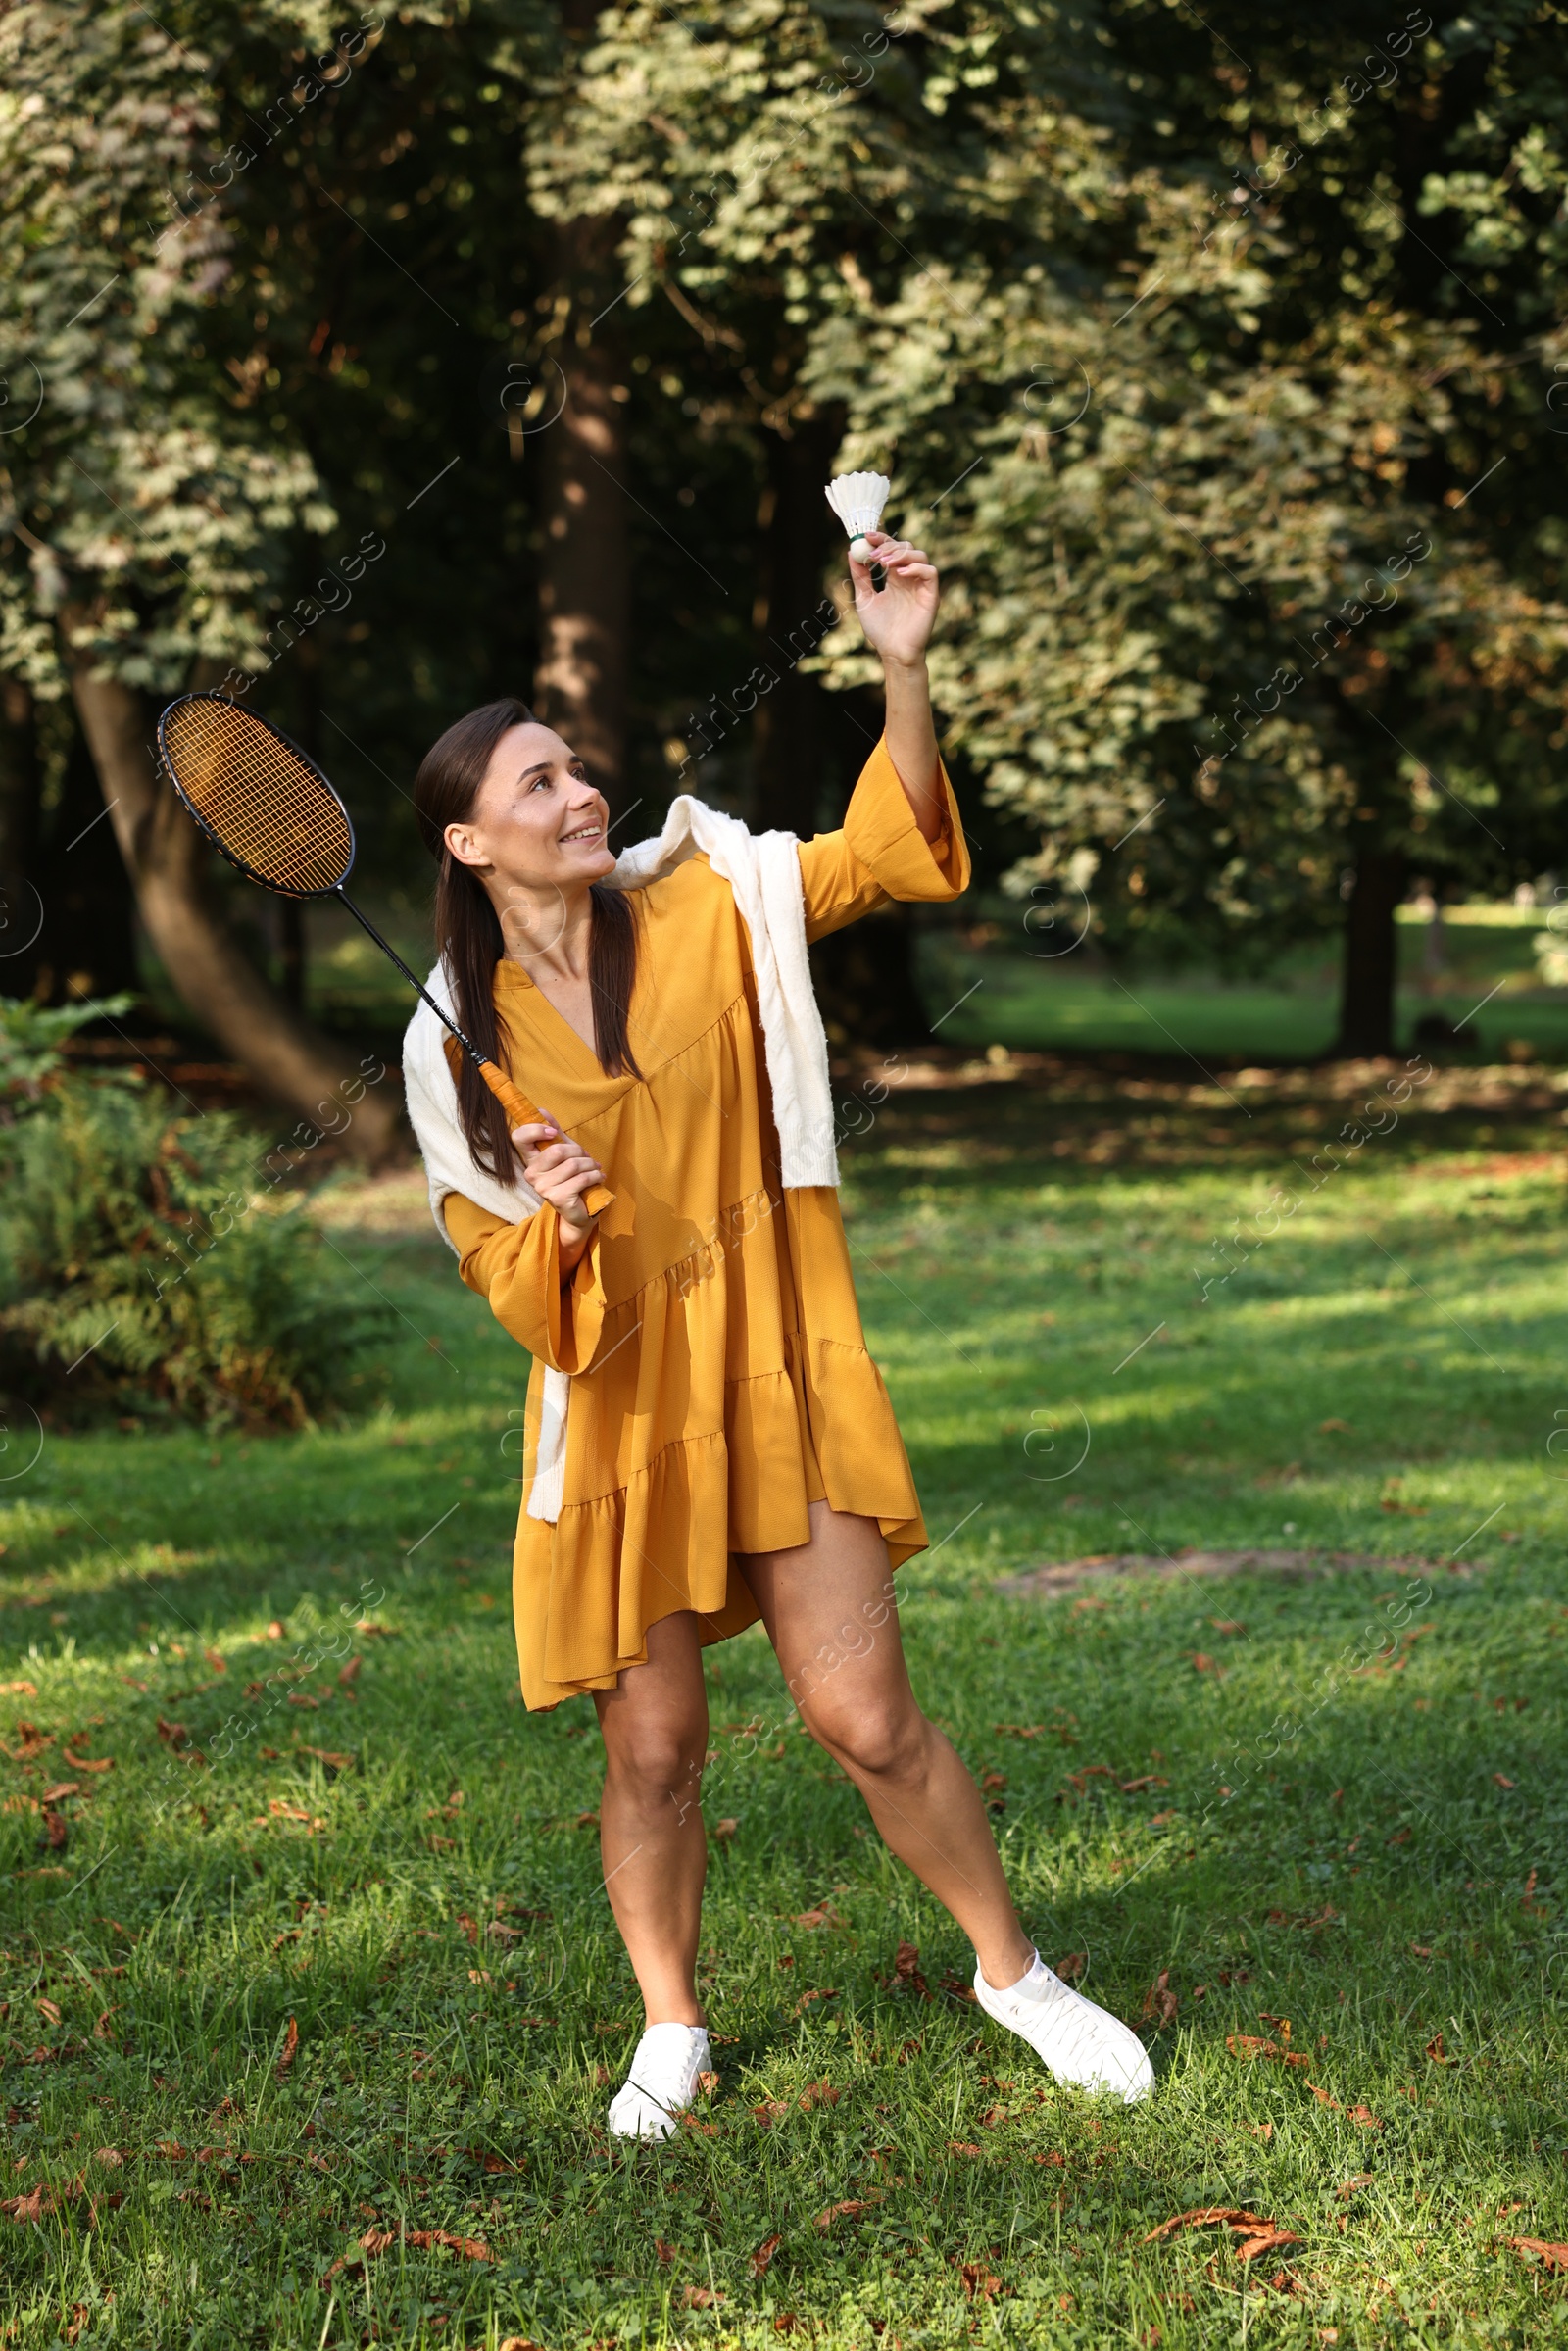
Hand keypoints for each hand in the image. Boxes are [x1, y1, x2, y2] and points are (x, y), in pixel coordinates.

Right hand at [510, 1116, 603, 1234]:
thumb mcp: (564, 1152)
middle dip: (578, 1151)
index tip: (551, 1131)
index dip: (535, 1129)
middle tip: (586, 1159)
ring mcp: (543, 1188)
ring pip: (573, 1164)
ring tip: (594, 1169)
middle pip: (556, 1150)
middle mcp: (532, 1174)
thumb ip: (554, 1133)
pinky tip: (597, 1178)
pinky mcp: (558, 1198)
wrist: (580, 1210)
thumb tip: (541, 1110)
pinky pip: (582, 1178)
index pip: (519, 1137)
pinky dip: (595, 1175)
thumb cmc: (571, 1178)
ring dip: (590, 1165)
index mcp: (530, 1160)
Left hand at [850, 529, 938, 667]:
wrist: (893, 652)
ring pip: (920, 555)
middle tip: (874, 554)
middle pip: (906, 548)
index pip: (891, 549)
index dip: (881, 539)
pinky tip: (900, 574)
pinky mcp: (931, 595)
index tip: (866, 536)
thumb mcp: (864, 599)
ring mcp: (921, 586)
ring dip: (901, 555)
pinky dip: (916, 568)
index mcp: (895, 578)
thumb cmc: (880, 629)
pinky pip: (930, 572)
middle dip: (889, 546)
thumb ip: (860, 576)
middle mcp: (909, 578)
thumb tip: (850, 553)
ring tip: (884, 564)